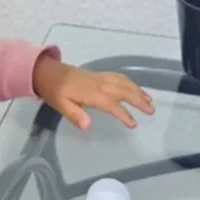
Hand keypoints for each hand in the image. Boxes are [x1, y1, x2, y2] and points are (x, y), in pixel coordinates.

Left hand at [32, 56, 154, 129]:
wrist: (48, 72)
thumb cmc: (54, 91)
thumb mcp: (60, 105)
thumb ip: (75, 115)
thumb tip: (88, 126)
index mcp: (91, 93)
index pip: (112, 105)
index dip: (124, 114)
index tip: (133, 124)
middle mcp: (99, 84)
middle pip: (123, 91)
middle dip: (138, 100)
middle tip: (151, 111)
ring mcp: (100, 77)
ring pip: (123, 82)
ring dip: (137, 90)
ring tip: (149, 101)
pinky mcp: (99, 74)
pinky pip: (118, 76)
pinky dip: (130, 82)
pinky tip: (135, 88)